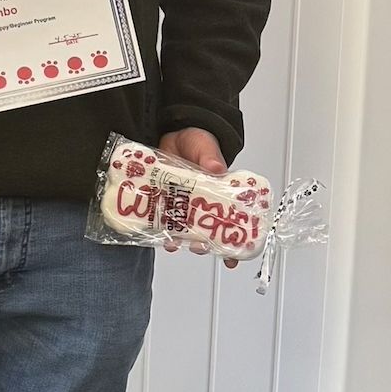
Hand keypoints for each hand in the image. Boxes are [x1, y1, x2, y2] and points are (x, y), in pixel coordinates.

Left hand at [158, 127, 239, 266]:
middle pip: (206, 232)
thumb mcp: (205, 146)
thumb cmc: (196, 141)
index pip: (231, 222)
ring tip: (174, 244)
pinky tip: (156, 233)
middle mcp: (201, 204)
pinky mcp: (163, 201)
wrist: (171, 132)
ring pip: (182, 230)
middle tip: (200, 247)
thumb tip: (216, 167)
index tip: (232, 259)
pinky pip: (161, 219)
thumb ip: (210, 156)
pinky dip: (158, 228)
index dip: (234, 243)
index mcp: (219, 194)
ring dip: (179, 241)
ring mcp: (181, 204)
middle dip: (204, 245)